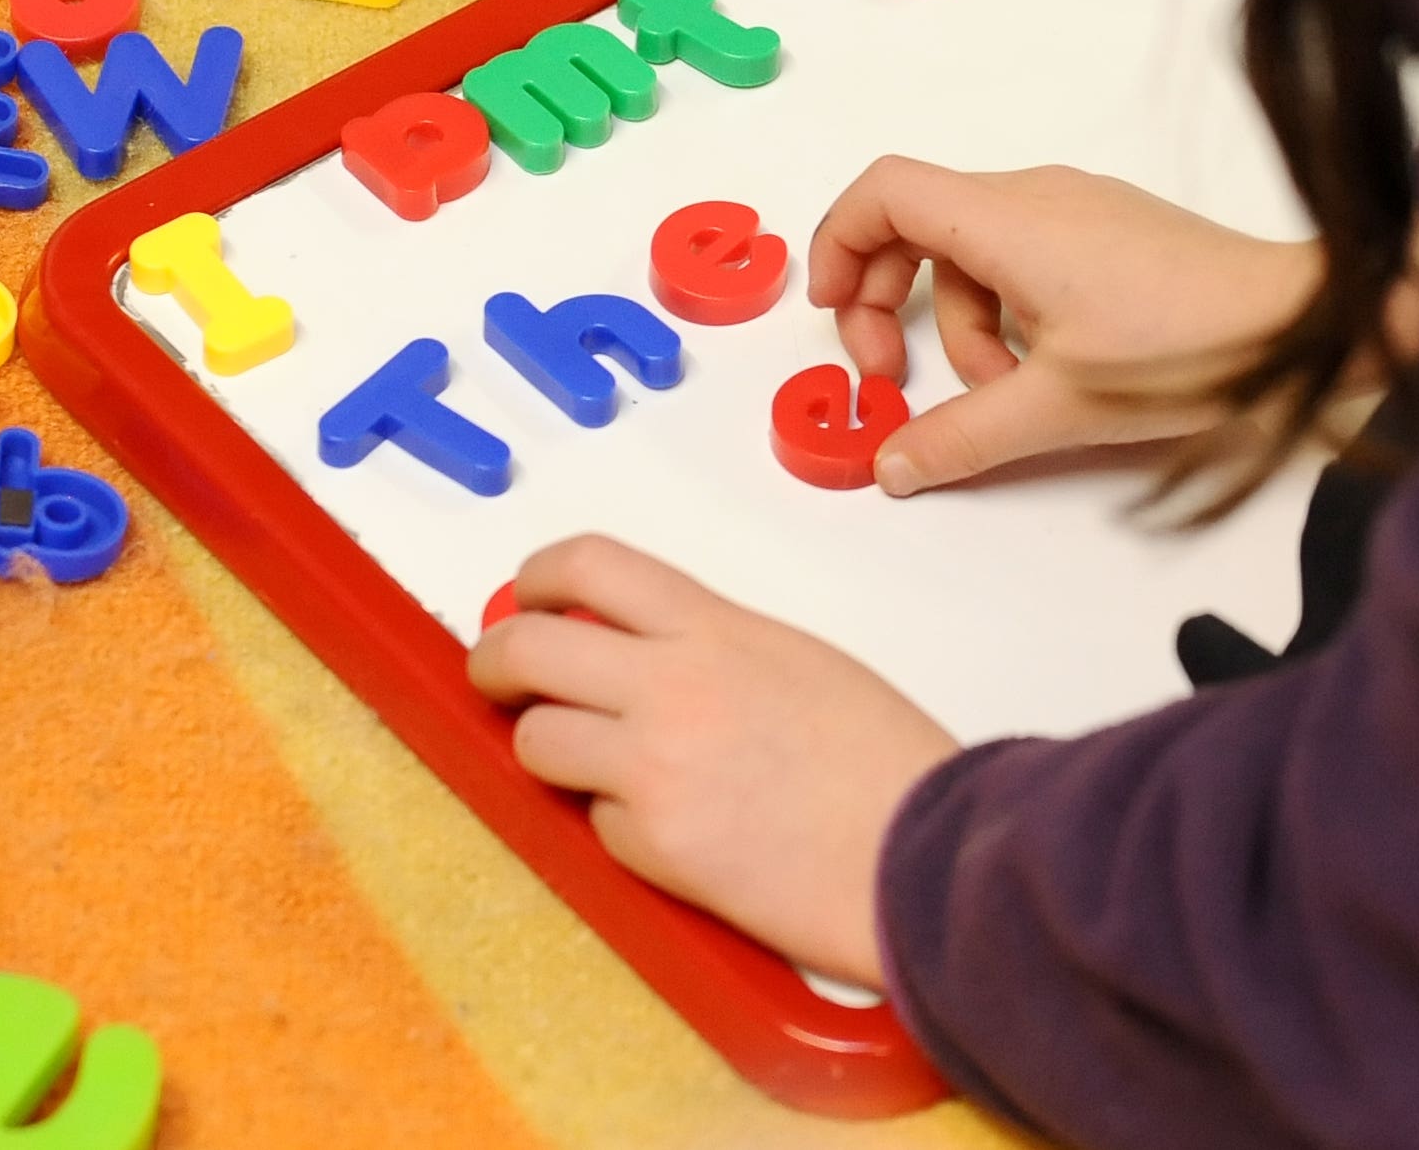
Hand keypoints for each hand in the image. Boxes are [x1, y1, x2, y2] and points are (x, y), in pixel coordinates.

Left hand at [470, 536, 954, 988]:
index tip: (525, 599)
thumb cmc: (885, 763)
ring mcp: (653, 766)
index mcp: (715, 628)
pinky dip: (620, 828)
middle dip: (495, 663)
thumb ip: (711, 650)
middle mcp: (671, 684)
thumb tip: (638, 658)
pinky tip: (678, 835)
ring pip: (536, 741)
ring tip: (594, 771)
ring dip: (551, 753)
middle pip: (527, 648)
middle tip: (499, 681)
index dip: (536, 579)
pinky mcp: (653, 844)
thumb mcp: (796, 661)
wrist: (923, 852)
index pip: (589, 566)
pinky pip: (595, 824)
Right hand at [806, 160, 1321, 494]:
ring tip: (1004, 393)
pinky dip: (1009, 314)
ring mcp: (1077, 208)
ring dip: (962, 325)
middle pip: (919, 223)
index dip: (838, 245)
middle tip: (893, 377)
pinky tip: (1047, 373)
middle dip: (888, 300)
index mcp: (1009, 219)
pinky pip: (1024, 259)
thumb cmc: (1188, 351)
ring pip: (974, 253)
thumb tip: (890, 463)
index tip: (833, 315)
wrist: (1304, 326)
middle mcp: (1036, 195)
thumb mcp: (1059, 406)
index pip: (885, 191)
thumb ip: (961, 436)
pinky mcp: (1110, 233)